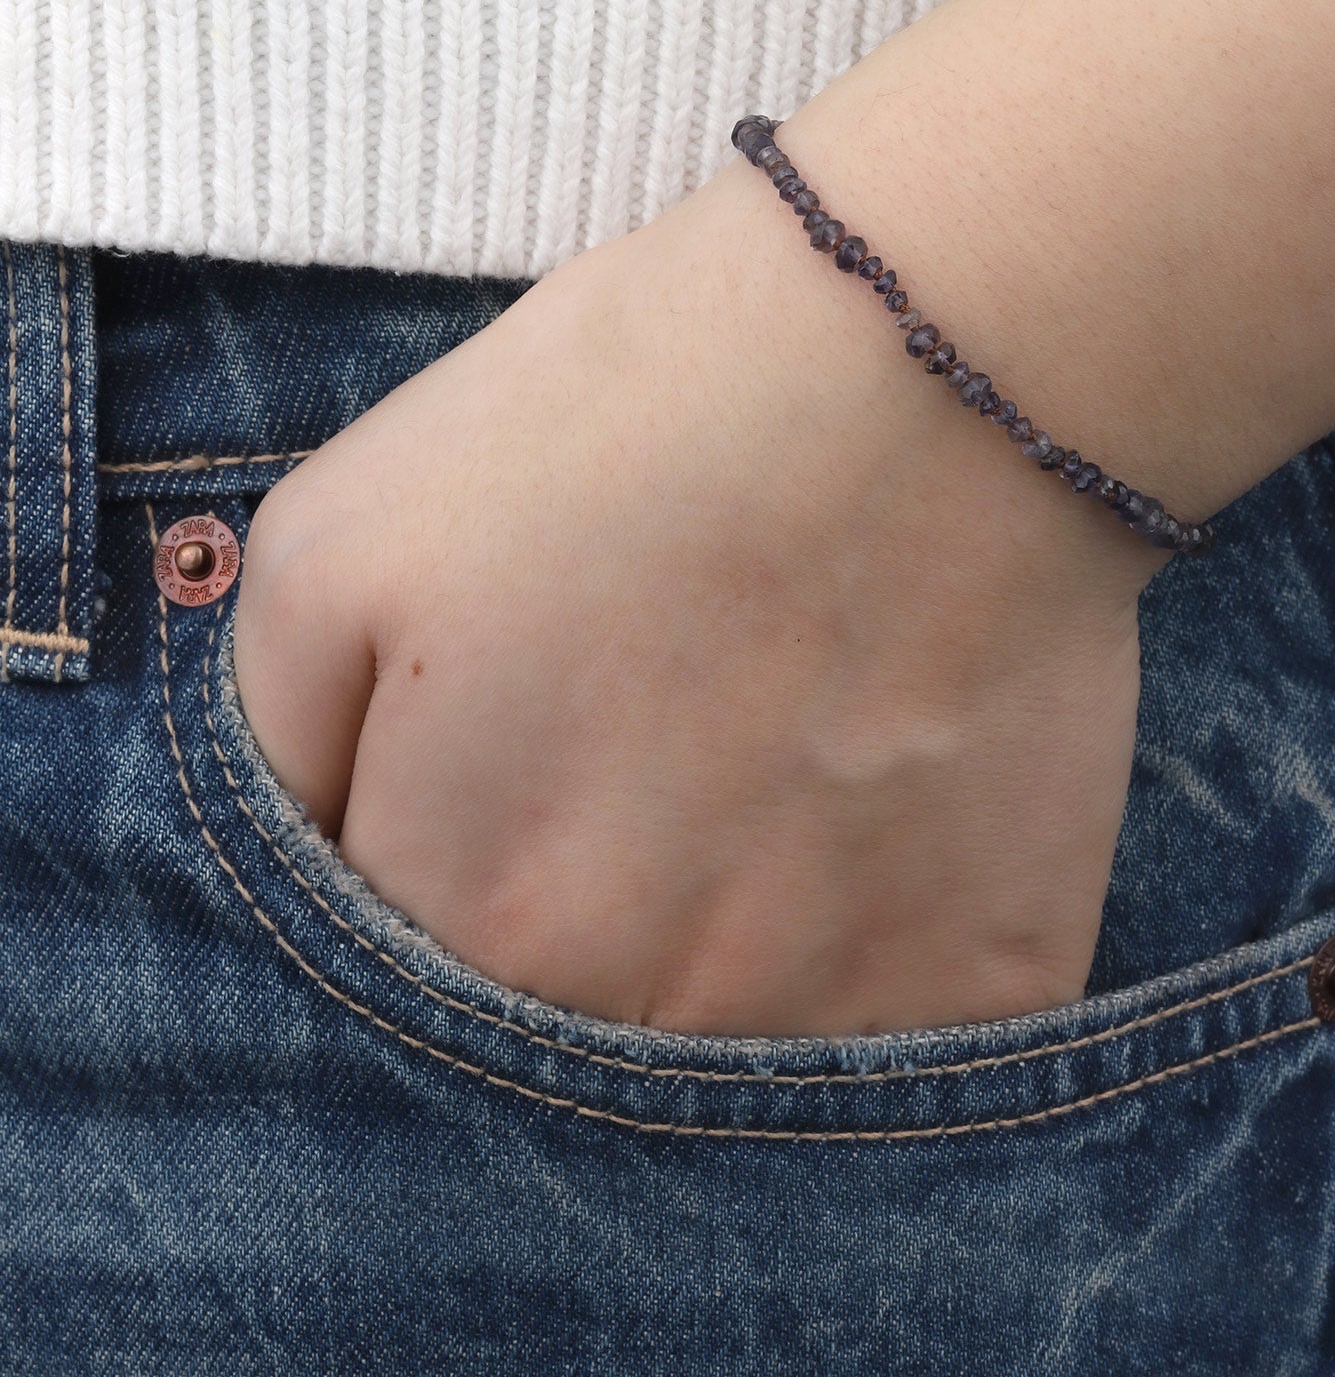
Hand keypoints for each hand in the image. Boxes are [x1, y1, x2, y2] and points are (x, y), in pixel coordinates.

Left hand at [231, 155, 1153, 1036]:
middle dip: (586, 903)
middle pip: (571, 1035)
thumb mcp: (340, 539)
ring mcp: (835, 1025)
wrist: (932, 356)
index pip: (403, 988)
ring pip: (732, 1048)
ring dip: (733, 934)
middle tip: (650, 737)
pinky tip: (885, 794)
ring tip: (774, 752)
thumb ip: (272, 756)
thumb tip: (310, 873)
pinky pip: (898, 1030)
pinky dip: (881, 935)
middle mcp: (644, 1019)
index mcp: (472, 917)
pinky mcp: (992, 983)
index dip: (453, 858)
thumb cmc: (630, 416)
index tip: (519, 752)